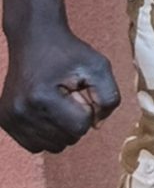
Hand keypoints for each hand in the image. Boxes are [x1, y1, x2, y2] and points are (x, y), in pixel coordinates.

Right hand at [1, 23, 118, 152]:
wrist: (34, 41)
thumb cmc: (69, 53)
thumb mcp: (98, 66)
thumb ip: (109, 97)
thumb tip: (97, 125)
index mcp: (41, 97)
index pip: (80, 127)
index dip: (89, 111)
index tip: (82, 92)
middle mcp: (20, 111)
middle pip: (66, 140)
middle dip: (76, 120)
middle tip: (70, 96)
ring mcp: (9, 119)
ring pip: (51, 146)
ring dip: (62, 129)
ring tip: (59, 104)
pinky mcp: (4, 122)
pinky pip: (34, 145)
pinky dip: (47, 134)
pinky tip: (48, 112)